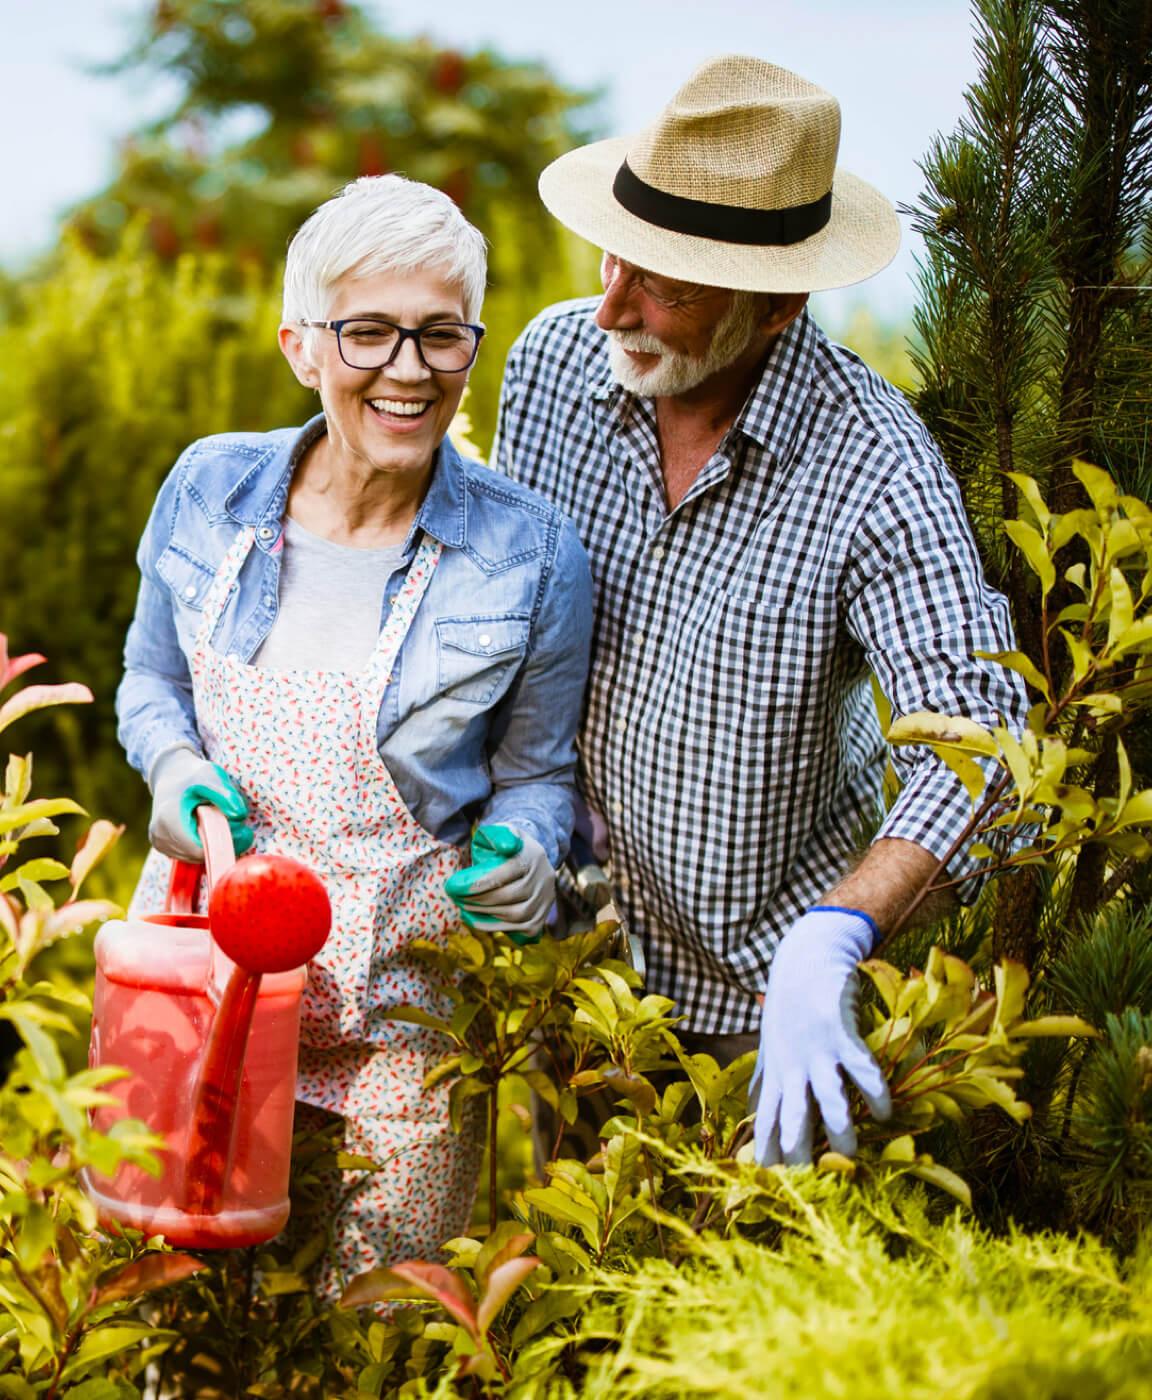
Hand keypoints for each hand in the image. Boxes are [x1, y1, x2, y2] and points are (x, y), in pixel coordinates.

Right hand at [148, 747, 253, 861]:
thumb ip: (227, 796)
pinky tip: (203, 827)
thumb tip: (240, 816)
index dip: (224, 843)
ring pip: (195, 857)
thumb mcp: (213, 777)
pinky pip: (188, 855)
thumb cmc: (193, 775)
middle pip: (199, 854)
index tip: (239, 828)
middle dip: (220, 842)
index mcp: (169, 819)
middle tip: (229, 821)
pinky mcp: (161, 846)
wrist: (170, 773)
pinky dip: (201, 844)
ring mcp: (159, 843)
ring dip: (211, 844)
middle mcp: (159, 835)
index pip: (200, 849)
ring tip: (214, 821)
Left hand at [444, 824, 553, 944]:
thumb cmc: (503, 847)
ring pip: (515, 914)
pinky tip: (475, 918)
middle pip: (510, 895)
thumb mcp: (499, 833)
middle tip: (456, 897)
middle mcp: (544, 878)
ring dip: (484, 913)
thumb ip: (497, 836)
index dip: (478, 881)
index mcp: (534, 855)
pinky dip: (493, 926)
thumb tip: (505, 846)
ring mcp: (545, 900)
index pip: (507, 871)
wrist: (527, 861)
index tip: (453, 886)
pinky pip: (518, 928)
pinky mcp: (540, 918)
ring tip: (464, 906)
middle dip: (478, 899)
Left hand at [751, 906, 890, 1165]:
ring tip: (849, 1154)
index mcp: (777, 1073)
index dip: (768, 1152)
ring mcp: (816, 1051)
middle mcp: (793, 1067)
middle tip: (811, 1185)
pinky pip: (859, 1069)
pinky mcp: (840, 1033)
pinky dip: (874, 1091)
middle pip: (793, 1117)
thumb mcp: (769, 1043)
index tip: (771, 1184)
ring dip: (839, 1128)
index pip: (766, 1121)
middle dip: (800, 1152)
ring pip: (826, 1098)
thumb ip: (765, 1077)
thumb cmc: (787, 1005)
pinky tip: (886, 1111)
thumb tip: (752, 1108)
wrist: (805, 959)